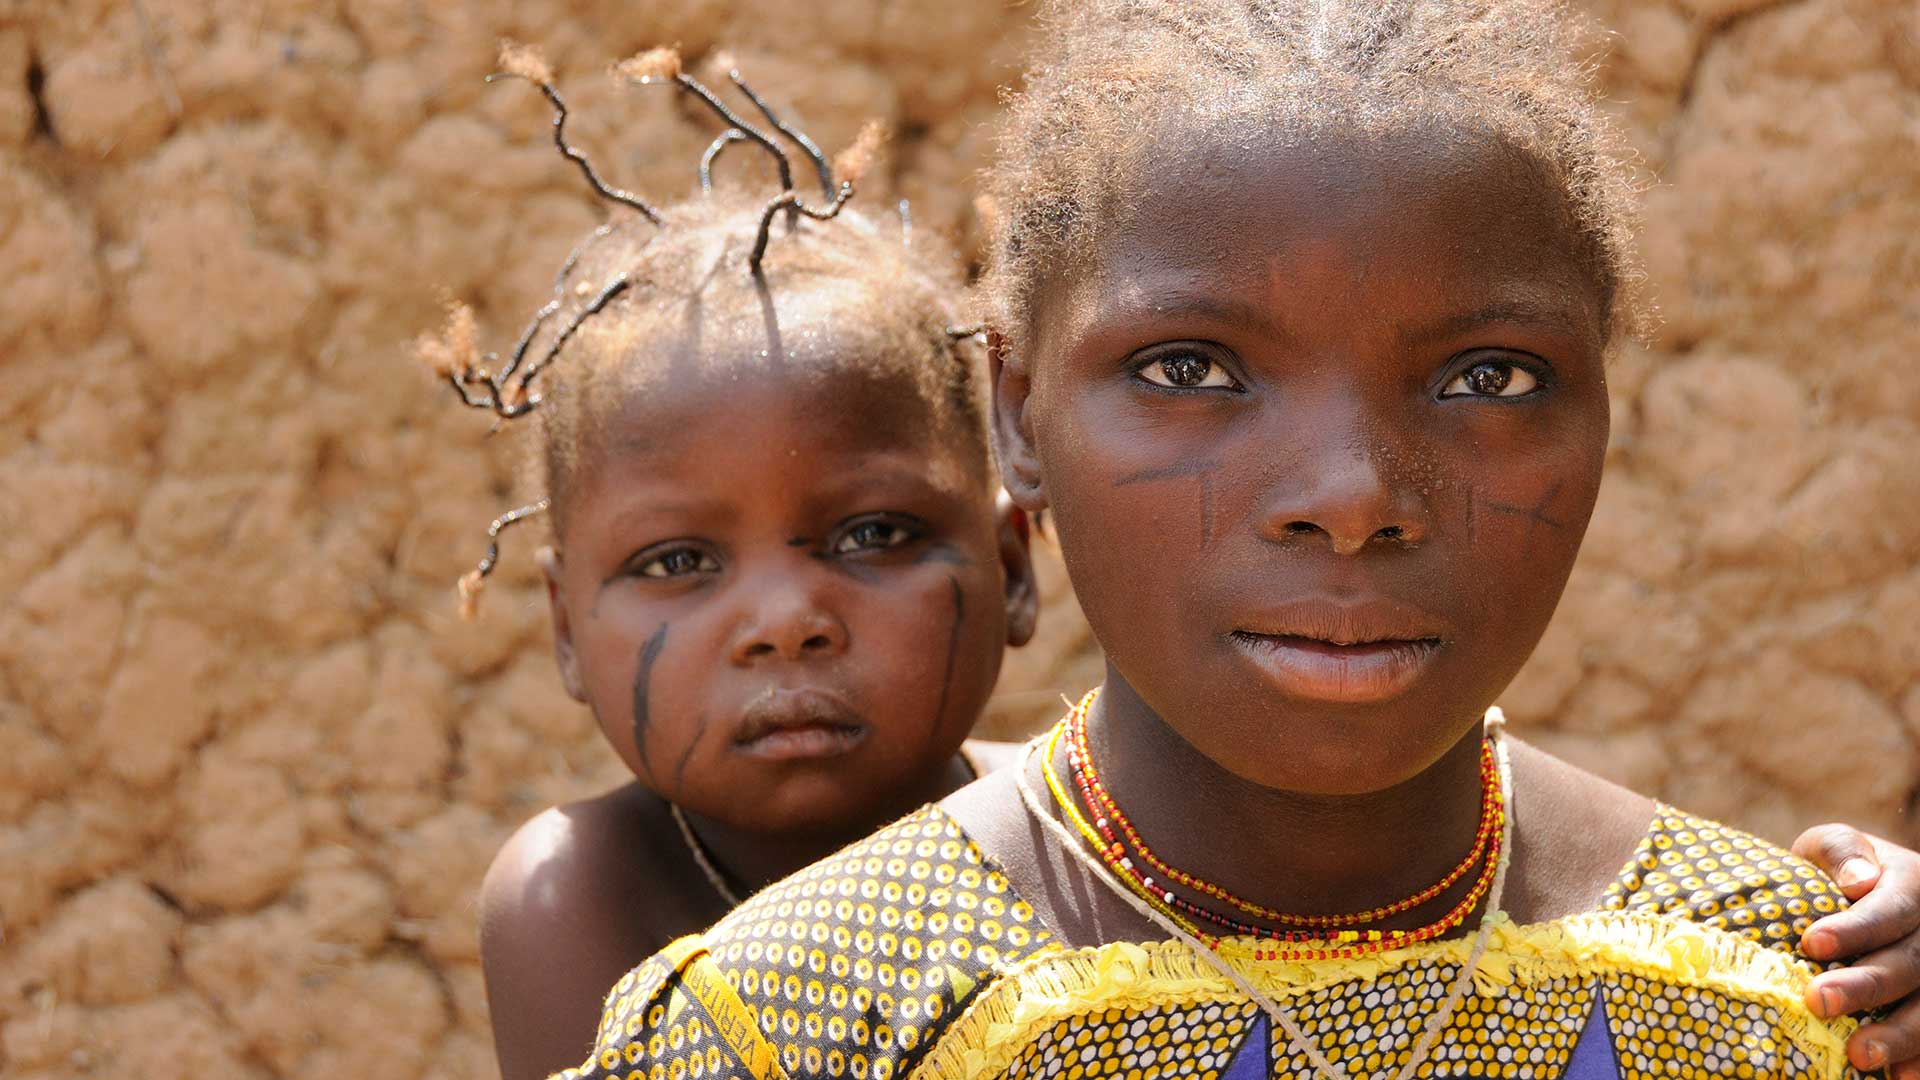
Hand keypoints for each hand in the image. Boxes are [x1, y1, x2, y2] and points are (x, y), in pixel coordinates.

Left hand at [1795, 824, 1919, 1076]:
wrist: (1861, 889)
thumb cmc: (1837, 869)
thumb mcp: (1833, 844)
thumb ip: (1841, 851)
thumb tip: (1859, 880)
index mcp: (1912, 886)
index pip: (1890, 909)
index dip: (1855, 929)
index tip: (1812, 943)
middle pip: (1909, 963)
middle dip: (1866, 985)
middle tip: (1818, 1001)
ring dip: (1899, 1034)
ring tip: (1859, 1055)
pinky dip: (1919, 1057)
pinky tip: (1899, 1077)